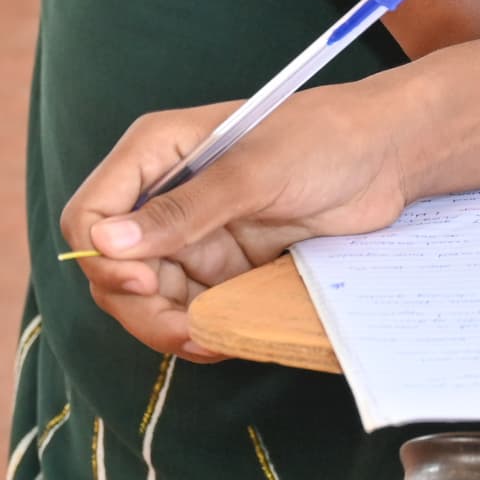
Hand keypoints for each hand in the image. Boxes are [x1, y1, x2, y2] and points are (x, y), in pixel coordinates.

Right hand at [59, 73, 433, 355]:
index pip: (90, 213)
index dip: (100, 256)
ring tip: (207, 340)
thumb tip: (107, 242)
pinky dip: (198, 330)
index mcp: (156, 153)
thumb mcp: (254, 171)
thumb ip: (185, 210)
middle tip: (183, 330)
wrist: (388, 156)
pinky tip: (222, 339)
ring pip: (147, 299)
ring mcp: (193, 235)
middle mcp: (165, 196)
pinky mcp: (224, 266)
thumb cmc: (323, 139)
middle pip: (112, 269)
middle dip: (136, 305)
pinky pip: (190, 308)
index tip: (141, 281)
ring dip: (166, 327)